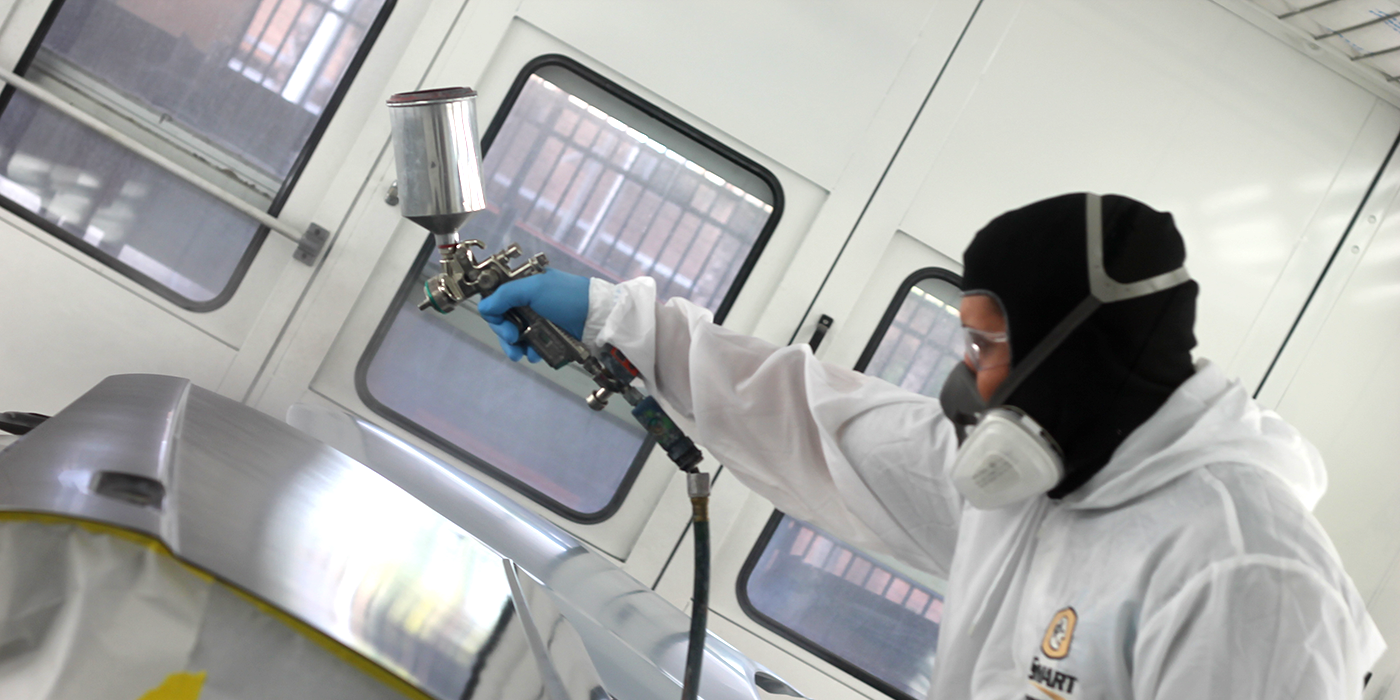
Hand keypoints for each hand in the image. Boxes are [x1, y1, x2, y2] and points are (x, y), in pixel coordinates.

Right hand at [476, 268, 590, 361]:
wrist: (597, 318)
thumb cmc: (566, 298)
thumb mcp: (534, 288)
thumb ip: (505, 295)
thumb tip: (485, 308)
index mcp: (524, 285)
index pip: (496, 299)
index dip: (494, 312)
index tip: (501, 323)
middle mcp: (528, 302)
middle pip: (503, 320)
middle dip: (504, 333)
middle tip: (513, 339)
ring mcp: (538, 319)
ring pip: (515, 336)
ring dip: (515, 347)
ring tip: (522, 354)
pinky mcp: (548, 335)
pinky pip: (530, 346)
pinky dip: (530, 352)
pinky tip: (535, 354)